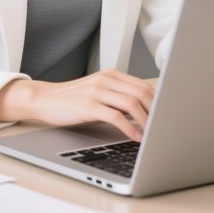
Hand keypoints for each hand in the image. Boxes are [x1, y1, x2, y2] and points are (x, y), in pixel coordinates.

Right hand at [0, 69, 155, 141]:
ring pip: (131, 103)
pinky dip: (129, 128)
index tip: (167, 115)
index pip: (143, 85)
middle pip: (141, 92)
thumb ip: (119, 96)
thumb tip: (146, 111)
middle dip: (156, 111)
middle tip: (163, 127)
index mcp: (112, 75)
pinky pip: (115, 116)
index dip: (158, 101)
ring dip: (146, 121)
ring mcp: (97, 91)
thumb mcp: (99, 92)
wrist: (46, 99)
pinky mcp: (88, 105)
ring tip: (152, 134)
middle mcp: (106, 79)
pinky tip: (134, 137)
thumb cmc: (74, 99)